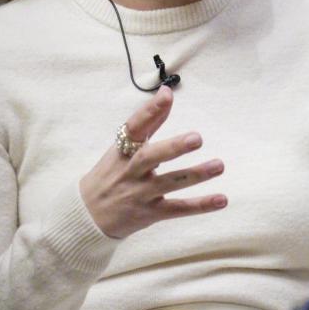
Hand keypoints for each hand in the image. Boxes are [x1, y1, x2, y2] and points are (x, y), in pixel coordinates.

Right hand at [77, 86, 226, 238]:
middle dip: (173, 148)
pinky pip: (177, 209)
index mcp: (122, 151)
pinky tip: (221, 199)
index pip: (134, 128)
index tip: (167, 95)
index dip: (150, 111)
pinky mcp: (149, 213)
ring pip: (168, 183)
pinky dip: (200, 205)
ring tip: (219, 165)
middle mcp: (130, 171)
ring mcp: (139, 193)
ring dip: (195, 175)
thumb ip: (148, 123)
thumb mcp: (122, 148)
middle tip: (197, 138)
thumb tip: (167, 94)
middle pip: (150, 157)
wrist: (87, 215)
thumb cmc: (111, 174)